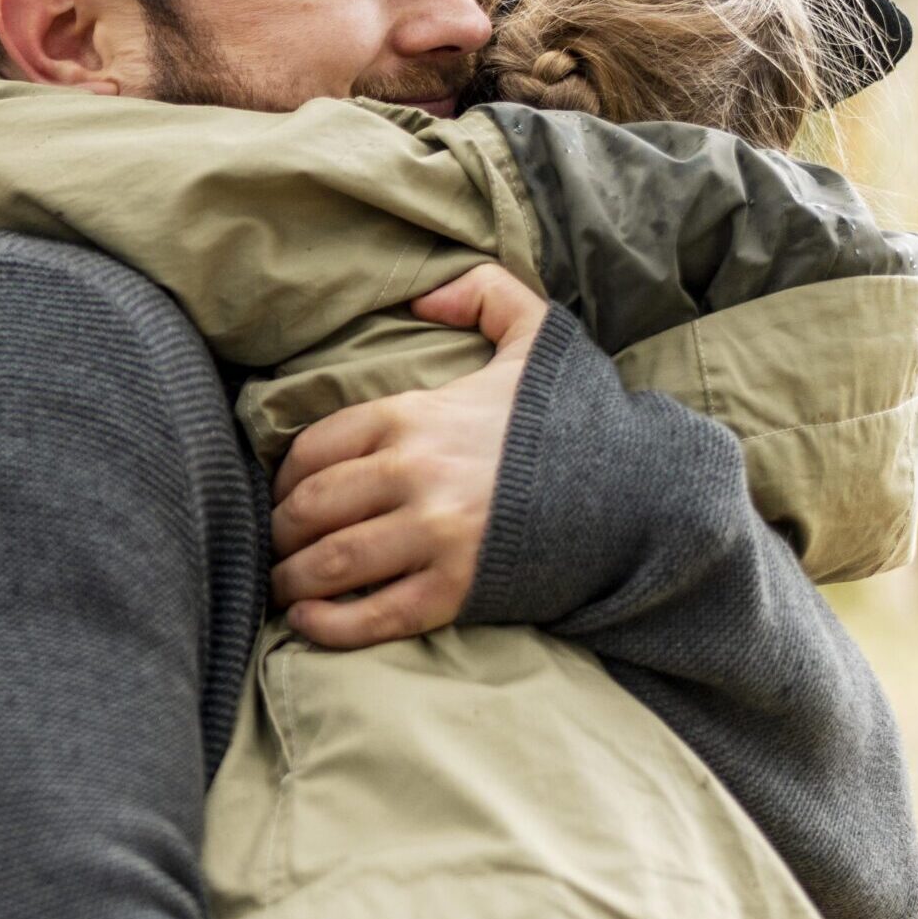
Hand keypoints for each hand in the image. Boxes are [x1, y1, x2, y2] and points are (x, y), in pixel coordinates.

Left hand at [269, 264, 550, 647]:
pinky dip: (326, 624)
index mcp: (415, 416)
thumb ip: (484, 294)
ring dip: (291, 578)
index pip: (314, 448)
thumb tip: (424, 295)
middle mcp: (416, 474)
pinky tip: (304, 622)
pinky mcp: (457, 590)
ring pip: (330, 562)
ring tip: (282, 586)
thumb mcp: (537, 337)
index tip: (283, 494)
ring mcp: (435, 535)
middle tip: (275, 545)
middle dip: (279, 531)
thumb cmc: (576, 422)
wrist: (642, 494)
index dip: (285, 477)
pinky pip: (373, 614)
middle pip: (310, 508)